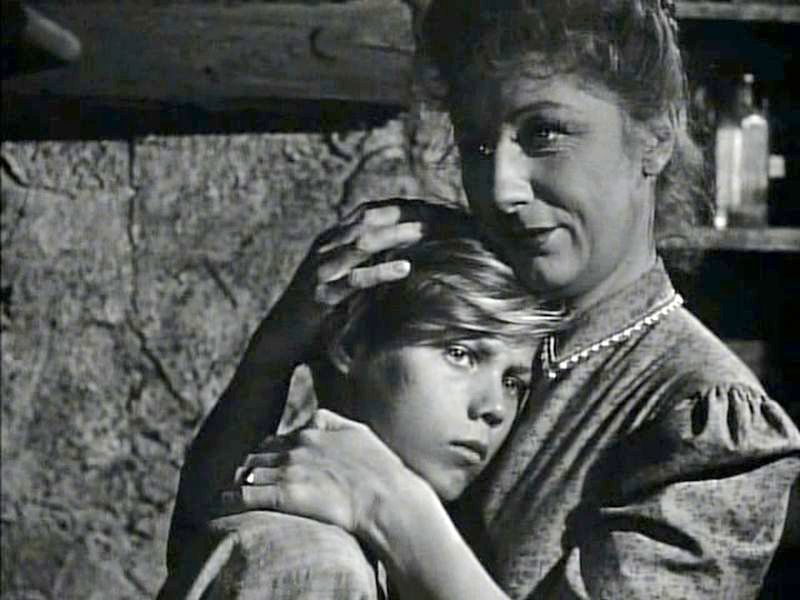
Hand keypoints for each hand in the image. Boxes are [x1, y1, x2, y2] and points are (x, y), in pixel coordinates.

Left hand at [221, 409, 427, 537]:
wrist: (387, 500)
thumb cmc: (380, 470)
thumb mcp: (358, 432)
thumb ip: (333, 421)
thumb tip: (315, 416)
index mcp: (311, 432)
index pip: (275, 440)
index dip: (269, 453)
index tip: (266, 465)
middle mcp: (296, 448)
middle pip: (258, 455)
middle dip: (250, 467)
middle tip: (243, 480)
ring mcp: (289, 472)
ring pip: (249, 472)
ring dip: (239, 482)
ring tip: (228, 493)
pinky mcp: (286, 496)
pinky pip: (247, 496)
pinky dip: (231, 499)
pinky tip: (223, 504)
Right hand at [262, 198, 473, 363]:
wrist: (280, 338)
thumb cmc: (314, 309)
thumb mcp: (336, 277)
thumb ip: (359, 262)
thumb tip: (396, 252)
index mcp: (329, 241)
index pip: (366, 213)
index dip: (397, 207)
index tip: (427, 205)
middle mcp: (324, 249)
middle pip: (367, 221)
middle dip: (400, 216)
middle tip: (434, 213)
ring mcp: (322, 270)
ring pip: (363, 244)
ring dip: (395, 235)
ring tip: (425, 232)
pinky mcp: (323, 295)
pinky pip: (357, 279)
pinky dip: (382, 271)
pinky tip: (405, 267)